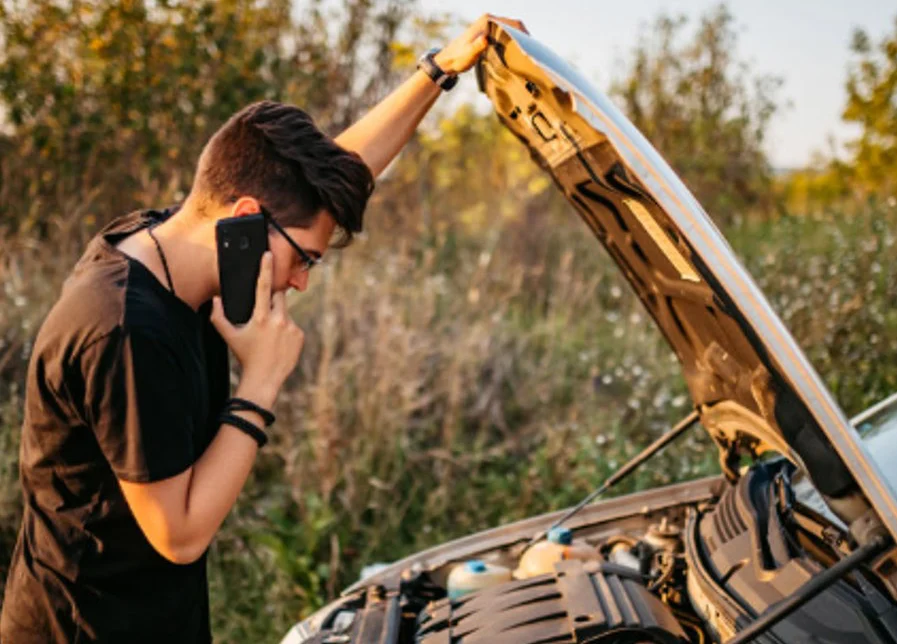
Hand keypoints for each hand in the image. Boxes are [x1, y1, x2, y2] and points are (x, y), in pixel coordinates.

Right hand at [210, 252, 303, 407]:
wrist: (264, 378)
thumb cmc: (245, 356)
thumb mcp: (229, 337)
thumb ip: (218, 317)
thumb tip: (215, 300)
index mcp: (260, 317)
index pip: (263, 287)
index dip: (265, 268)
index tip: (268, 254)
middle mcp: (278, 320)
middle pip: (278, 297)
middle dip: (272, 301)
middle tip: (264, 316)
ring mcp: (291, 328)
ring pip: (285, 312)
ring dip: (278, 318)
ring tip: (270, 336)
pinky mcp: (300, 335)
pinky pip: (293, 325)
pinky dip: (287, 330)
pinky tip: (279, 343)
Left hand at [434, 14, 528, 74]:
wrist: (447, 62)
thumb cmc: (457, 59)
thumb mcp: (468, 54)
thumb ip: (477, 46)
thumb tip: (485, 39)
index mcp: (487, 21)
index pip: (512, 22)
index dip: (523, 33)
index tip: (531, 45)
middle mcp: (488, 20)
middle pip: (514, 25)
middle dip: (524, 36)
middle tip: (532, 51)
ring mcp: (488, 26)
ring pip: (510, 29)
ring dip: (519, 39)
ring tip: (527, 53)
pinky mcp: (488, 33)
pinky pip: (505, 34)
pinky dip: (513, 41)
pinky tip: (517, 53)